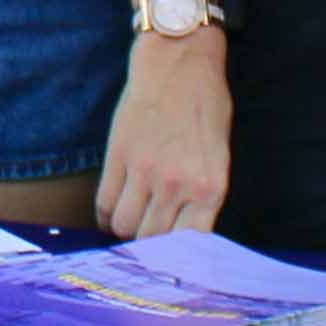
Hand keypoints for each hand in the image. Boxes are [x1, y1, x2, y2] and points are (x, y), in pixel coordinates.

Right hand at [97, 33, 230, 239]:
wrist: (178, 63)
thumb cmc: (205, 105)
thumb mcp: (219, 154)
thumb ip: (203, 194)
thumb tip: (184, 232)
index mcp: (210, 187)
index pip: (189, 244)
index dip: (176, 258)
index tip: (170, 262)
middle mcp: (178, 185)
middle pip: (154, 239)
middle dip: (149, 246)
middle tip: (146, 242)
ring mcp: (146, 172)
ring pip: (125, 226)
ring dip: (125, 230)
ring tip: (129, 222)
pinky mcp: (119, 157)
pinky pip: (105, 202)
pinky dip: (106, 215)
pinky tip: (111, 212)